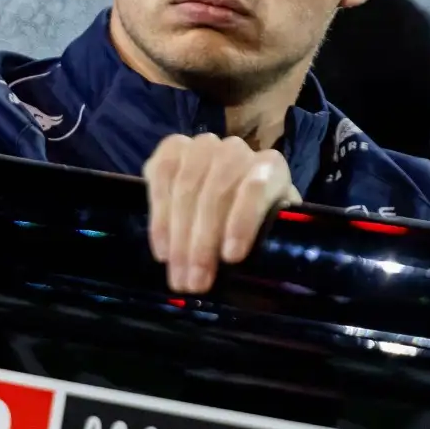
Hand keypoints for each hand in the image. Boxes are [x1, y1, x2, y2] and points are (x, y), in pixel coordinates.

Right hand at [144, 133, 300, 293]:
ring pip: (186, 188)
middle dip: (203, 243)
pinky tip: (162, 250)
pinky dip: (159, 217)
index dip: (242, 222)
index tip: (231, 258)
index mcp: (270, 168)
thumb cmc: (254, 223)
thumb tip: (260, 275)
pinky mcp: (173, 149)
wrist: (226, 197)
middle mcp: (237, 151)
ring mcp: (202, 146)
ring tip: (177, 274)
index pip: (256, 188)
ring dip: (178, 237)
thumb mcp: (270, 230)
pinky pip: (161, 176)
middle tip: (195, 282)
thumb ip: (270, 241)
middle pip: (216, 193)